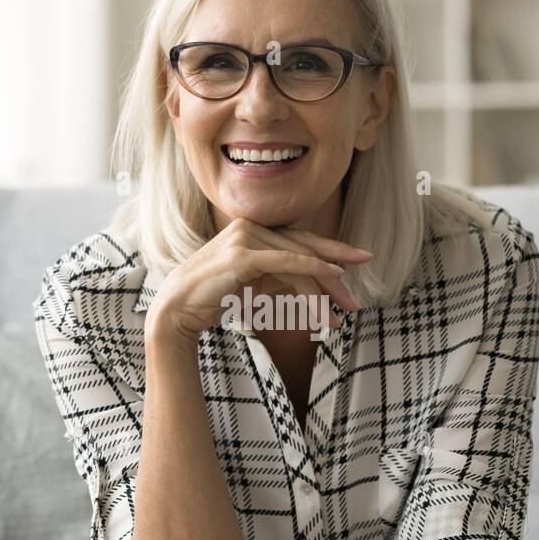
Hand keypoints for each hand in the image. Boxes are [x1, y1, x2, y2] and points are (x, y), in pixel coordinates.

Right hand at [144, 217, 371, 346]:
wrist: (177, 309)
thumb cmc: (213, 299)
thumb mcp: (255, 284)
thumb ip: (280, 276)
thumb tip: (313, 281)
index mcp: (252, 231)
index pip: (298, 240)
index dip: (331, 249)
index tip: (358, 259)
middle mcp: (250, 227)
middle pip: (304, 246)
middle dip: (336, 267)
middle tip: (361, 282)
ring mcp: (245, 238)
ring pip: (298, 259)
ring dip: (324, 287)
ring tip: (342, 312)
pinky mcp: (242, 256)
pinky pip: (286, 261)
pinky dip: (312, 268)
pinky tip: (333, 275)